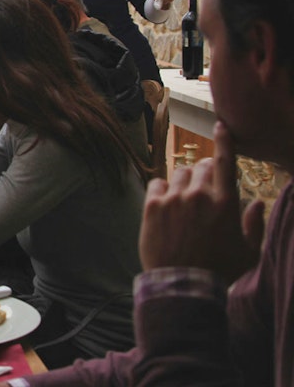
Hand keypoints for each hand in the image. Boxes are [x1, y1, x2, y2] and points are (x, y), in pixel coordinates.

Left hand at [139, 123, 265, 281]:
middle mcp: (199, 195)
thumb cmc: (220, 270)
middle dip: (205, 175)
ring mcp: (174, 199)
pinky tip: (166, 204)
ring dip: (184, 183)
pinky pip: (157, 183)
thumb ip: (255, 224)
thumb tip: (259, 203)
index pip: (226, 161)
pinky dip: (162, 190)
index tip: (220, 125)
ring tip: (185, 204)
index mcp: (226, 203)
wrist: (183, 285)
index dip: (223, 139)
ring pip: (179, 174)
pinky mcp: (152, 206)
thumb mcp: (249, 252)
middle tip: (204, 193)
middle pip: (201, 167)